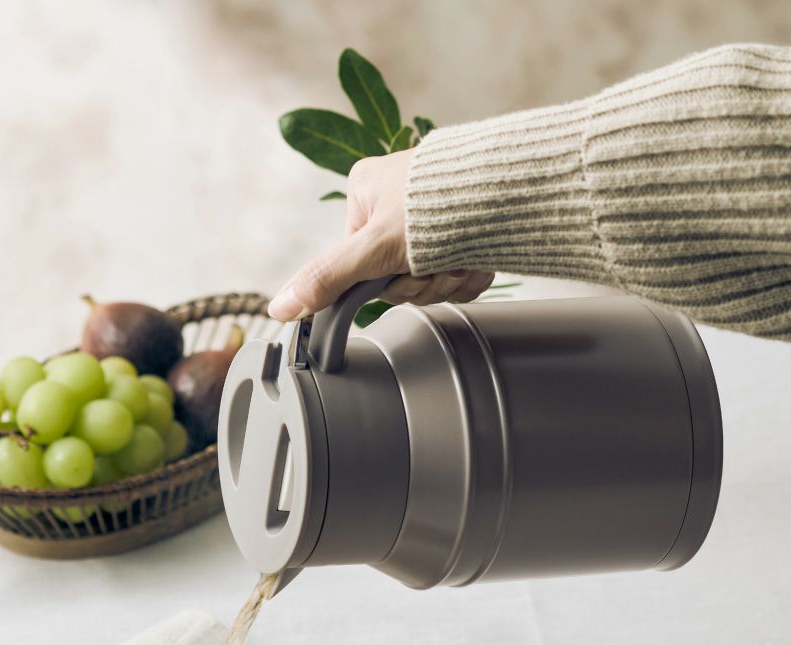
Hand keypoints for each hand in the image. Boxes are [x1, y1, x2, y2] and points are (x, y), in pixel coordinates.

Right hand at [268, 149, 493, 320]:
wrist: (512, 190)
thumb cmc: (438, 204)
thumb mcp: (371, 249)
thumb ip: (325, 280)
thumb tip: (279, 308)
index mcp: (366, 193)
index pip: (360, 264)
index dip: (383, 281)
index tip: (400, 273)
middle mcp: (398, 202)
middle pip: (396, 275)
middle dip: (421, 281)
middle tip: (437, 266)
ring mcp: (435, 215)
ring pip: (430, 277)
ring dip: (448, 279)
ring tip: (462, 256)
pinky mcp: (468, 227)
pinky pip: (459, 272)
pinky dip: (470, 274)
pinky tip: (478, 258)